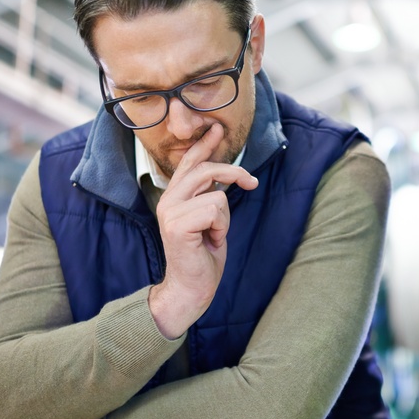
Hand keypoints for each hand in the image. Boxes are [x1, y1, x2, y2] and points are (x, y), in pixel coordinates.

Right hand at [149, 123, 258, 338]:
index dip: (204, 145)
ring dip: (224, 216)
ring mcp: (170, 211)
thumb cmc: (202, 256)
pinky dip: (221, 227)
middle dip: (233, 174)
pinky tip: (210, 241)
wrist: (191, 288)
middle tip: (251, 183)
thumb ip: (209, 194)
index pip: (189, 163)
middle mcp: (168, 199)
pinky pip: (215, 209)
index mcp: (174, 196)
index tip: (216, 129)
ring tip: (215, 233)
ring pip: (216, 193)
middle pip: (205, 169)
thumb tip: (223, 172)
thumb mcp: (210, 218)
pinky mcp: (177, 224)